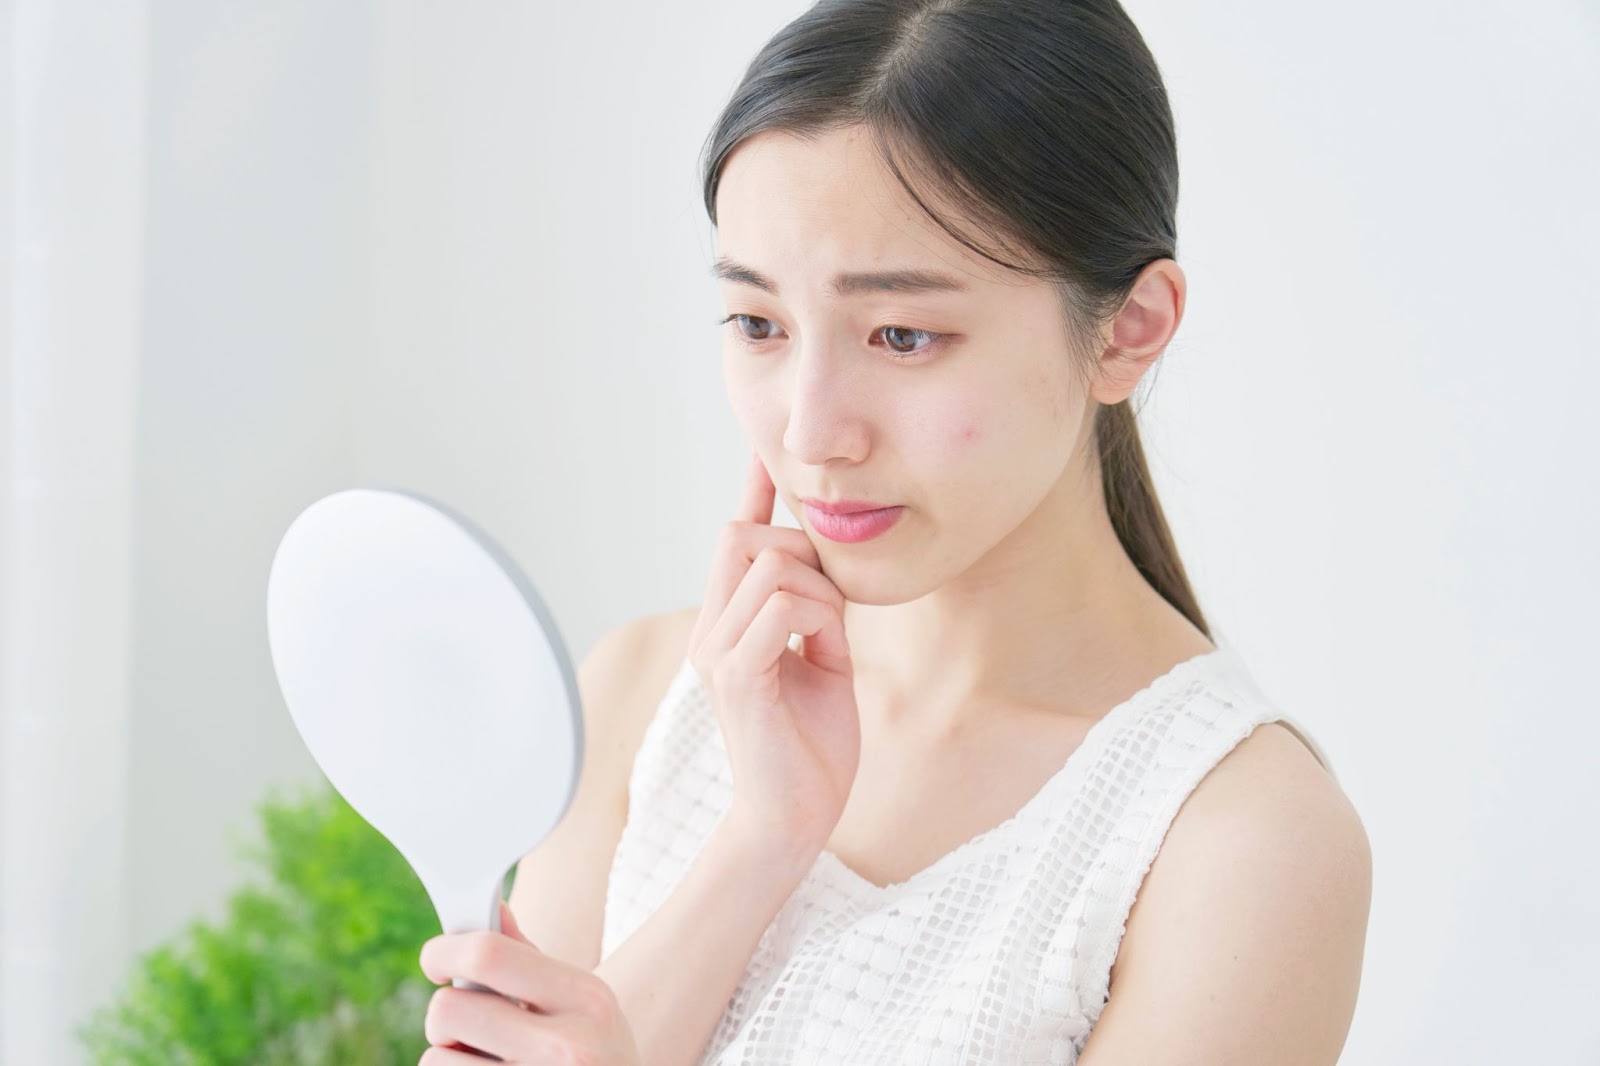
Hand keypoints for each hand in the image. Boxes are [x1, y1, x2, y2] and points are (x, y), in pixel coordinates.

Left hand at [417, 900, 640, 1064]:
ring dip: (449, 1061)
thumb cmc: (597, 1056)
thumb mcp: (583, 1006)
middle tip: (468, 1030)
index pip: (489, 955)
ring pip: (436, 1059)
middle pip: (448, 1009)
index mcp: (585, 999)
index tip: (436, 962)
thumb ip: (532, 962)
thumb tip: (494, 908)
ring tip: (488, 1064)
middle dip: (445, 1018)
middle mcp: (568, 1046)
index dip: (444, 952)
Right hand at [688, 447, 861, 854]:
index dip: (753, 492)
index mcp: (725, 625)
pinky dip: (818, 617)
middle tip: (830, 606)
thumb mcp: (822, 660)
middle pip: (740, 535)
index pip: (734, 538)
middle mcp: (709, 631)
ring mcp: (717, 652)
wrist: (796, 819)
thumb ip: (815, 612)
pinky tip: (826, 654)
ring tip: (830, 639)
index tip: (769, 453)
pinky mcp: (737, 677)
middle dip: (799, 550)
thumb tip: (828, 564)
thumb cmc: (812, 747)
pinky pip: (781, 607)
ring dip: (820, 592)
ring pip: (770, 566)